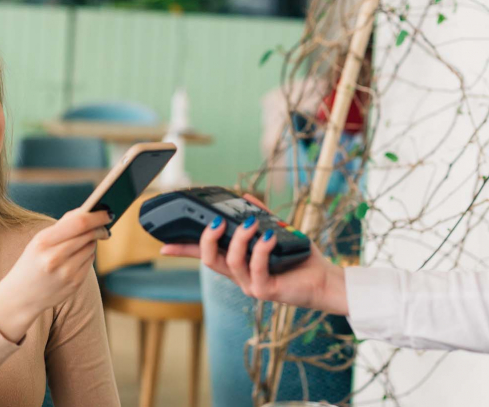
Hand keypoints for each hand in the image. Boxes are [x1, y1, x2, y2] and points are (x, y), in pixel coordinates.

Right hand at [0, 209, 110, 341]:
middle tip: (105, 226)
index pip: (79, 223)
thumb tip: (89, 211)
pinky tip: (77, 258)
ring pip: (91, 247)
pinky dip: (87, 256)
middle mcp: (55, 257)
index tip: (107, 212)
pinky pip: (90, 262)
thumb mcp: (39, 241)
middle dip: (100, 228)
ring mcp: (66, 273)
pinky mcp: (74, 284)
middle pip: (89, 235)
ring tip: (82, 243)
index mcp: (43, 242)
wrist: (20, 296)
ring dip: (92, 242)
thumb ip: (62, 226)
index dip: (97, 216)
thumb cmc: (32, 262)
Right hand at [159, 194, 348, 314]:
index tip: (163, 244)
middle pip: (208, 260)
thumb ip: (260, 216)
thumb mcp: (276, 232)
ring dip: (239, 239)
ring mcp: (251, 285)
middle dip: (206, 238)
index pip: (204, 255)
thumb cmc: (301, 260)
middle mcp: (239, 276)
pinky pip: (255, 267)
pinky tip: (267, 236)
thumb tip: (245, 197)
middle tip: (216, 221)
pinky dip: (259, 248)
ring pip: (230, 262)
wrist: (324, 280)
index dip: (183, 250)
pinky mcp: (266, 291)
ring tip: (251, 223)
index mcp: (238, 263)